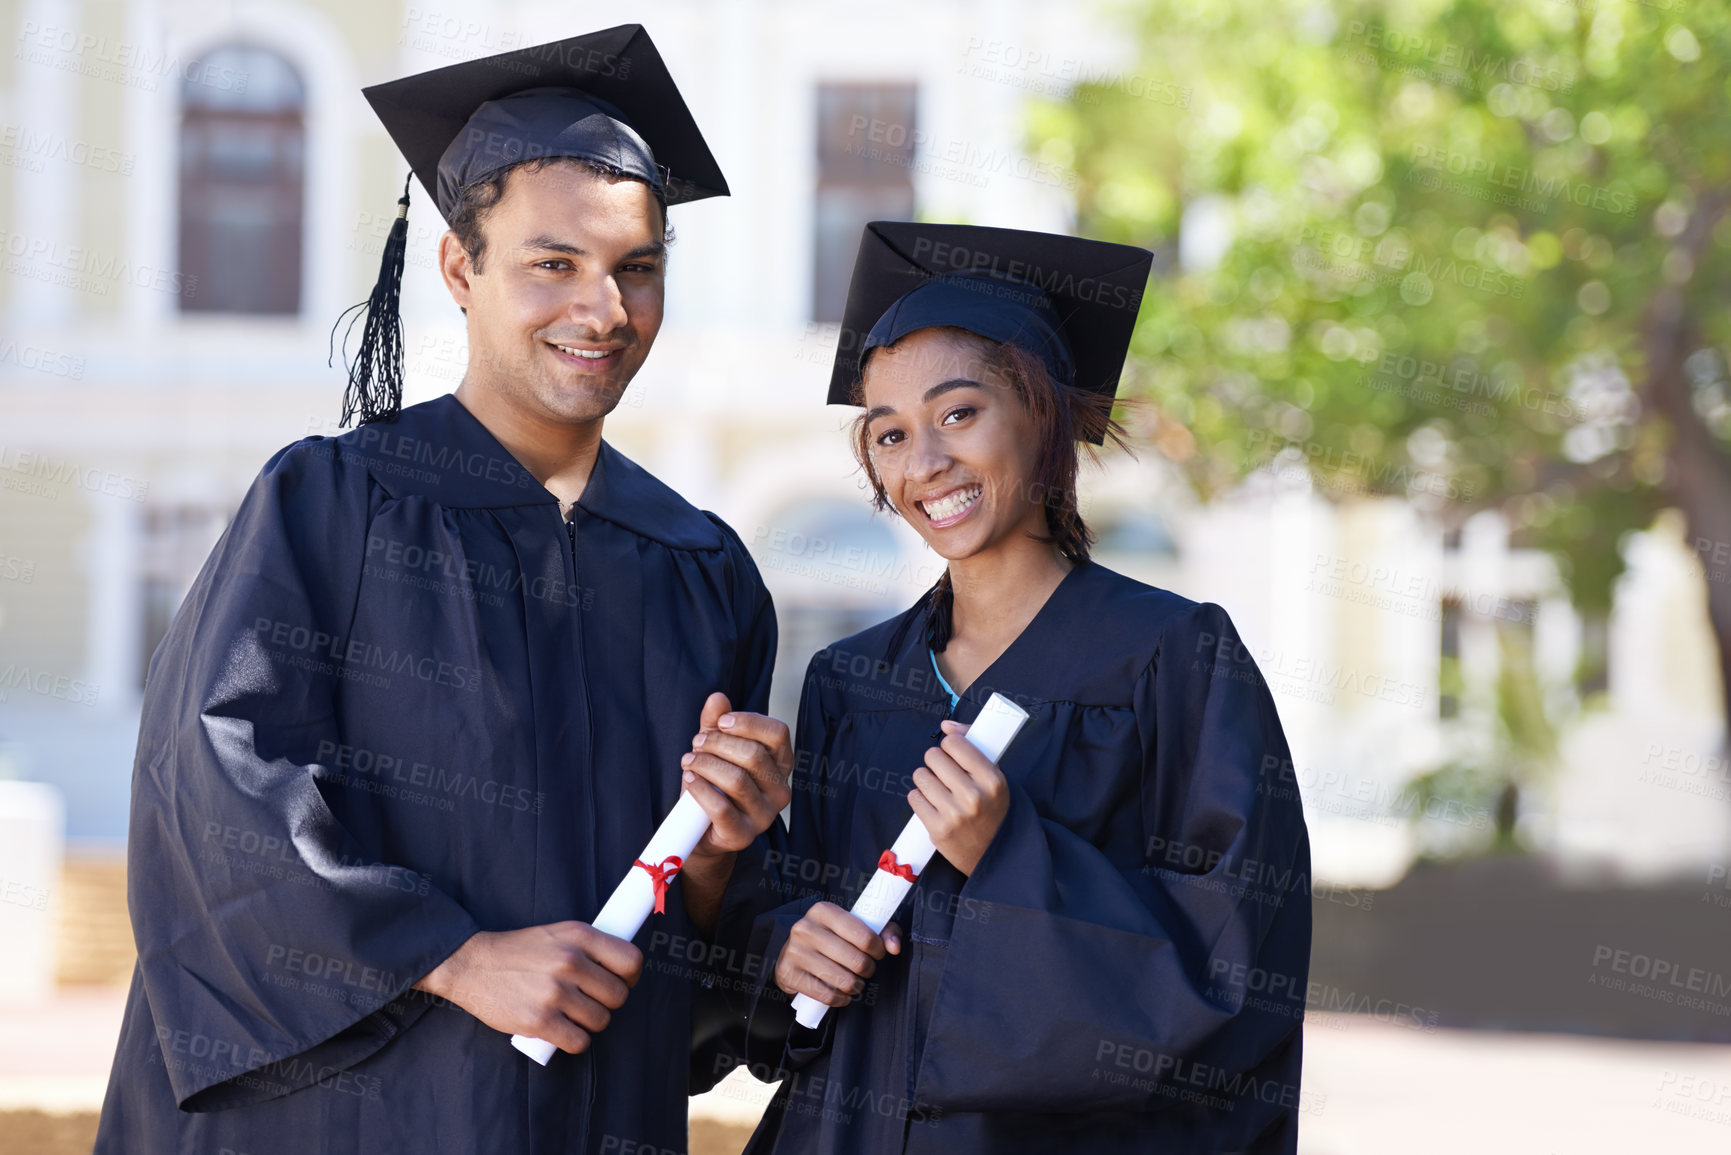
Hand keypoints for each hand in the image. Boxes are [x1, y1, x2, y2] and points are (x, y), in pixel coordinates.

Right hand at [413, 922, 641, 1054]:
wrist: (472, 964)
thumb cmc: (520, 951)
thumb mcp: (558, 933)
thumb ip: (590, 947)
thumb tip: (625, 968)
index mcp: (579, 936)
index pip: (632, 961)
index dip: (630, 977)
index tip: (620, 981)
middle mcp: (570, 962)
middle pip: (618, 996)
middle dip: (607, 1002)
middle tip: (588, 1000)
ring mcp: (554, 992)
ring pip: (600, 1021)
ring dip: (590, 1023)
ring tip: (572, 1014)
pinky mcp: (539, 1021)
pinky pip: (579, 1042)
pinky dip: (574, 1040)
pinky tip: (564, 1031)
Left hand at [681, 691, 793, 859]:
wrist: (703, 831)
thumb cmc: (715, 785)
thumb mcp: (716, 750)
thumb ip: (717, 723)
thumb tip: (717, 698)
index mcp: (780, 764)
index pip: (778, 733)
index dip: (749, 722)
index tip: (721, 722)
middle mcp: (780, 790)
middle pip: (754, 755)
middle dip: (718, 744)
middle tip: (697, 743)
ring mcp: (764, 815)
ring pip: (737, 780)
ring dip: (706, 764)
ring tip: (688, 761)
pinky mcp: (743, 835)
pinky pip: (721, 808)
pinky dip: (700, 789)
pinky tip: (689, 779)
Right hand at [773, 901, 901, 1008]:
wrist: (792, 952)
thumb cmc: (830, 938)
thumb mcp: (853, 926)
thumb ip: (882, 931)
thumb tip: (894, 946)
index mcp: (823, 910)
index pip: (864, 935)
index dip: (878, 948)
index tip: (877, 952)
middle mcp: (806, 928)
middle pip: (856, 960)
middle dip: (868, 969)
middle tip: (865, 969)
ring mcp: (795, 951)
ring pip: (843, 980)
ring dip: (856, 986)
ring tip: (855, 982)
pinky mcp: (789, 974)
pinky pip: (827, 996)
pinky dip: (840, 999)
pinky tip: (842, 994)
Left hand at [908, 718, 1008, 875]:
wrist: (997, 856)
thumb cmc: (994, 810)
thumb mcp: (994, 778)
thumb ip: (972, 746)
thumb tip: (946, 725)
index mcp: (992, 779)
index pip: (953, 744)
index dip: (950, 747)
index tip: (955, 757)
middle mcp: (973, 796)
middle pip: (933, 757)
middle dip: (936, 762)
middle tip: (946, 775)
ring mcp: (954, 814)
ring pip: (920, 776)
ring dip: (927, 780)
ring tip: (941, 791)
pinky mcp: (937, 830)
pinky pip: (914, 797)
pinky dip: (921, 799)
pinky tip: (935, 806)